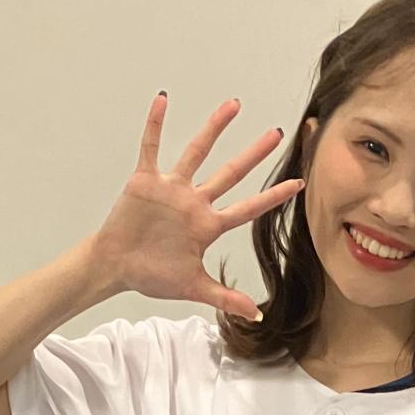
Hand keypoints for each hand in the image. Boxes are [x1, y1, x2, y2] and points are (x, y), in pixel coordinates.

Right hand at [92, 95, 303, 321]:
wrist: (116, 266)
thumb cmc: (151, 275)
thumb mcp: (192, 287)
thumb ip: (224, 298)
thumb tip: (255, 315)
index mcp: (207, 225)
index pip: (248, 208)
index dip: (272, 196)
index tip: (298, 183)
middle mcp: (194, 201)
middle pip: (231, 173)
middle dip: (254, 154)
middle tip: (277, 133)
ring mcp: (171, 189)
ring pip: (197, 151)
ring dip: (214, 128)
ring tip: (234, 105)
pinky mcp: (146, 181)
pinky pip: (152, 147)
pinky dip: (155, 124)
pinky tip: (163, 99)